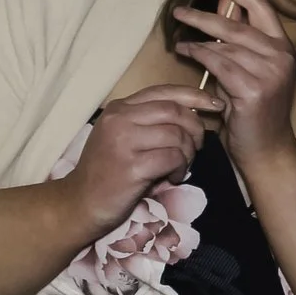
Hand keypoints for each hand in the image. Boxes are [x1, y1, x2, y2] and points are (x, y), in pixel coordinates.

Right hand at [55, 83, 219, 237]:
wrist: (80, 203)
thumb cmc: (108, 171)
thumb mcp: (124, 137)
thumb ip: (150, 122)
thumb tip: (194, 113)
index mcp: (119, 108)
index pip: (164, 91)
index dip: (195, 96)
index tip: (215, 105)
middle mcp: (119, 119)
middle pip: (174, 111)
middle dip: (195, 128)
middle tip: (198, 146)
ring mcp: (123, 142)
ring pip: (176, 135)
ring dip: (189, 152)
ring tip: (181, 166)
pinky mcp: (131, 167)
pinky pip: (172, 158)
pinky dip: (180, 168)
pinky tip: (173, 177)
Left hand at [174, 0, 295, 166]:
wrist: (266, 150)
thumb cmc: (254, 112)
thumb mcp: (250, 70)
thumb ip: (239, 42)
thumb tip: (223, 8)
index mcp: (283, 48)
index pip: (261, 7)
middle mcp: (281, 56)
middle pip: (236, 26)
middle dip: (204, 16)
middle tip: (179, 12)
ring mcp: (270, 73)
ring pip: (225, 46)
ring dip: (197, 41)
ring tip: (179, 41)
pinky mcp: (254, 89)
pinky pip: (220, 64)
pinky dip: (200, 55)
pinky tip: (186, 53)